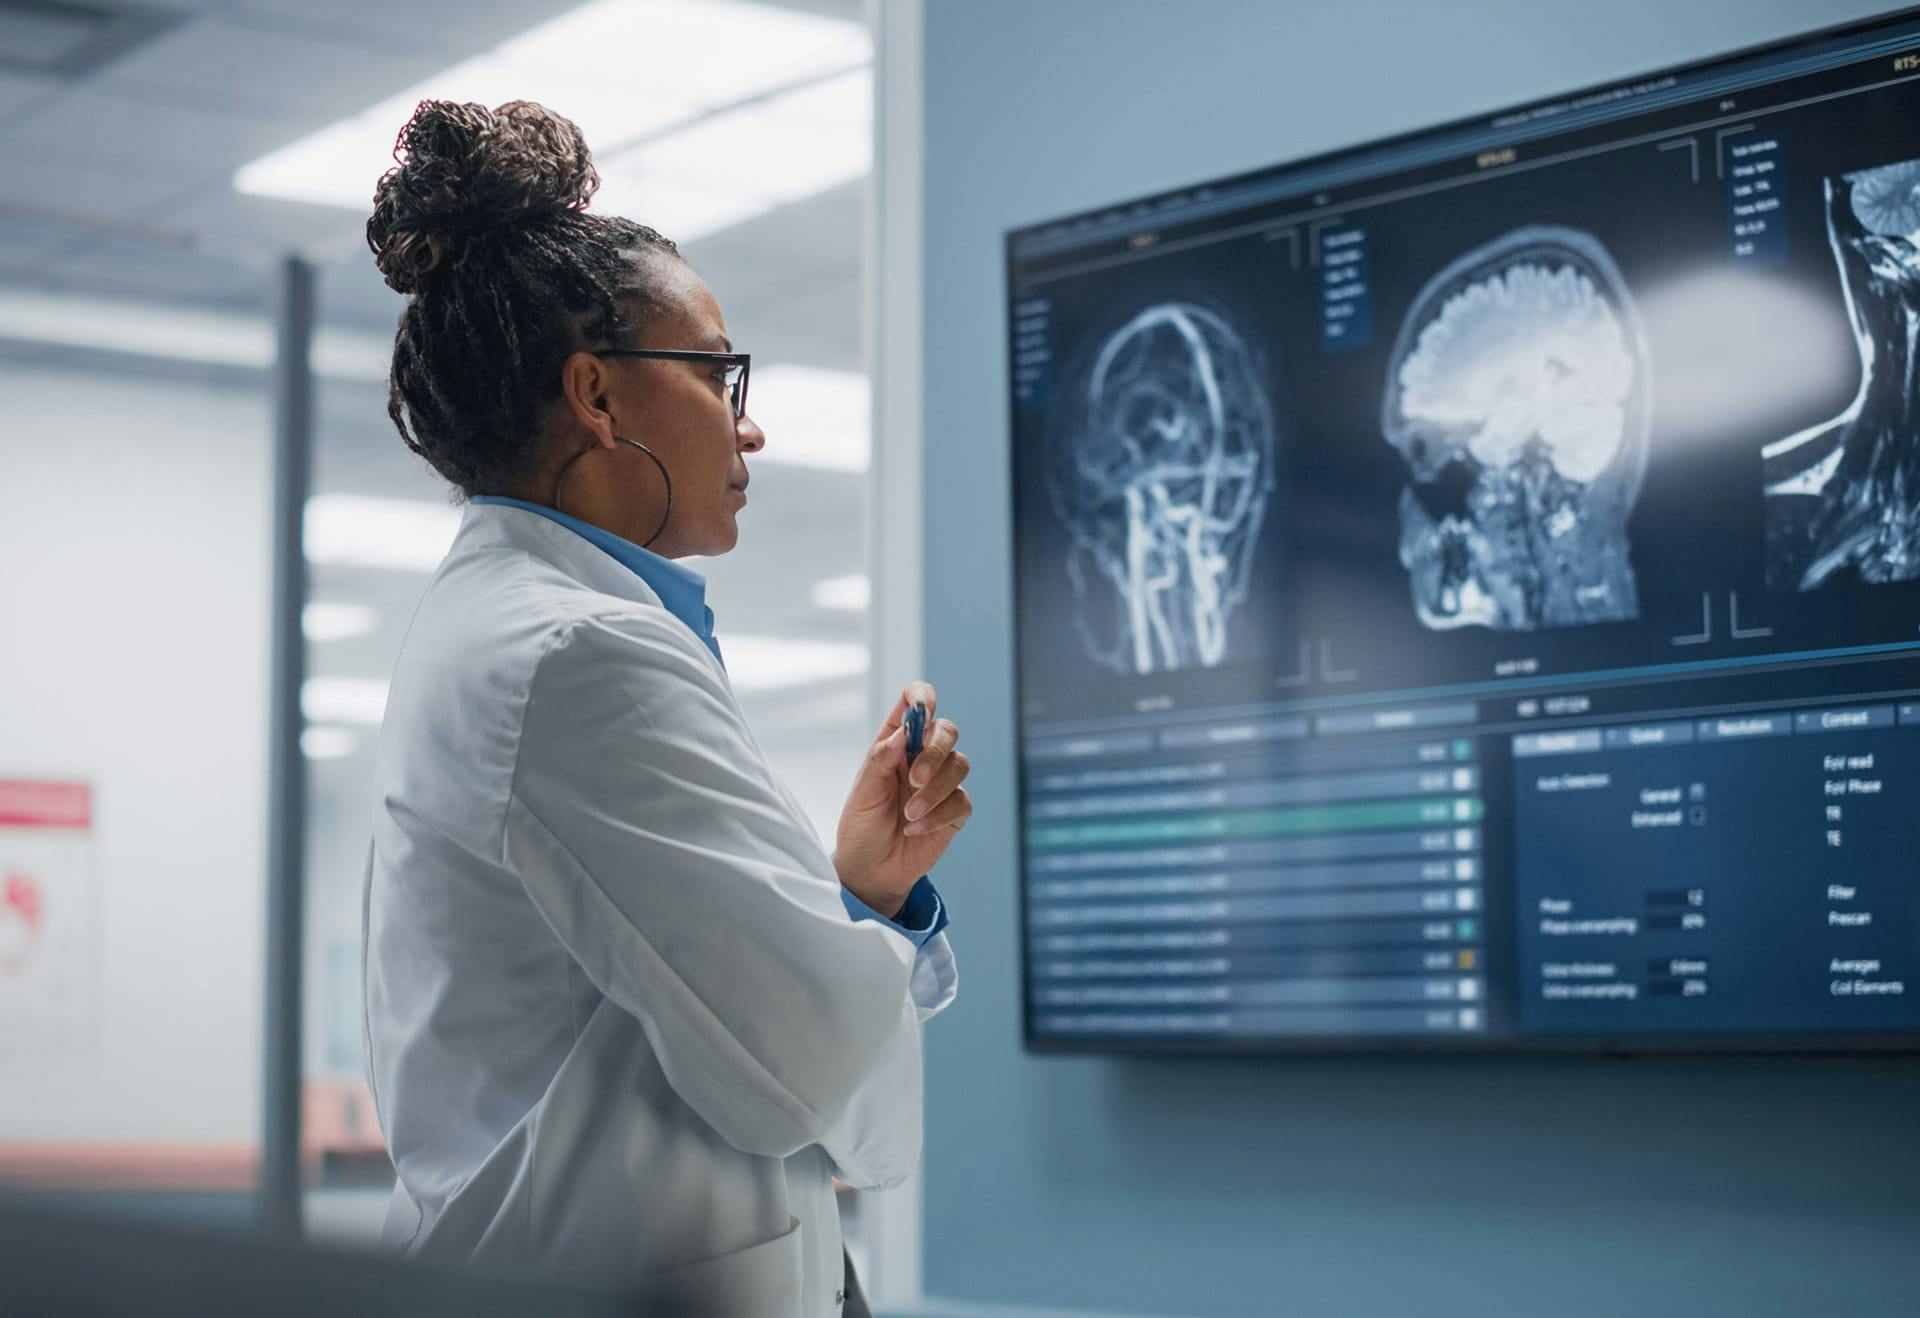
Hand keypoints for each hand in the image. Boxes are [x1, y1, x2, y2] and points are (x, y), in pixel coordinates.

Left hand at [833, 680, 971, 918]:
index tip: (921, 712)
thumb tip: (904, 731)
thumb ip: (881, 758)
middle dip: (934, 753)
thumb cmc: (861, 826)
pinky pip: (961, 801)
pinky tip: (915, 830)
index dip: (922, 698)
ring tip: (909, 814)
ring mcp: (941, 783)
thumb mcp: (863, 792)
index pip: (915, 702)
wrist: (871, 870)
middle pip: (947, 731)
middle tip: (913, 780)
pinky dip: (938, 815)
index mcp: (896, 742)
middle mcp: (921, 757)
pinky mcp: (954, 811)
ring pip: (959, 765)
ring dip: (935, 791)